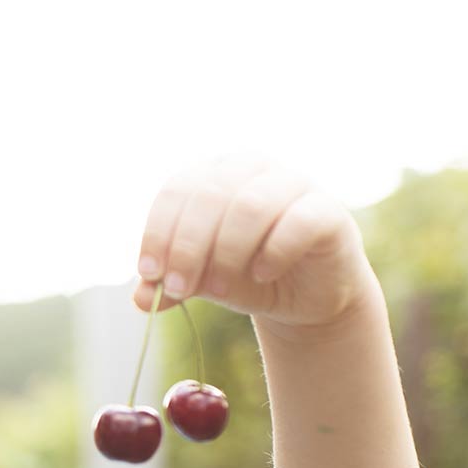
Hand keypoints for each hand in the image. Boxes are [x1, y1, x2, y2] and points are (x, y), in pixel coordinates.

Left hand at [130, 155, 383, 337]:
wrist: (301, 296)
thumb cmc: (242, 276)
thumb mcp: (198, 281)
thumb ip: (168, 284)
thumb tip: (140, 298)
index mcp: (213, 176)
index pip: (177, 190)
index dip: (158, 232)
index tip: (150, 273)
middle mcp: (251, 169)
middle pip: (209, 195)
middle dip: (188, 248)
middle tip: (179, 289)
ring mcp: (293, 184)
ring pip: (250, 205)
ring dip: (226, 254)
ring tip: (218, 292)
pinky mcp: (328, 210)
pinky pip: (298, 222)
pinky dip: (273, 252)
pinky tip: (262, 275)